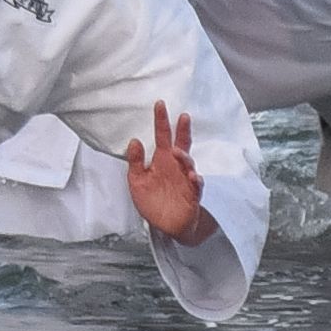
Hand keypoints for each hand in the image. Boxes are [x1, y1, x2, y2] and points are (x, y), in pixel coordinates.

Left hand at [118, 108, 215, 246]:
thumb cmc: (152, 202)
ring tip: (178, 153)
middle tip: (183, 117)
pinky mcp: (192, 194)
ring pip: (189, 163)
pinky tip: (193, 178)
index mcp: (161, 161)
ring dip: (185, 157)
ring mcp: (185, 179)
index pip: (162, 137)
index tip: (159, 105)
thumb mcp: (137, 182)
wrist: (165, 226)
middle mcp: (175, 166)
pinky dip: (195, 181)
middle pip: (181, 144)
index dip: (161, 121)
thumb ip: (135, 162)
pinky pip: (196, 186)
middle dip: (182, 130)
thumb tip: (134, 141)